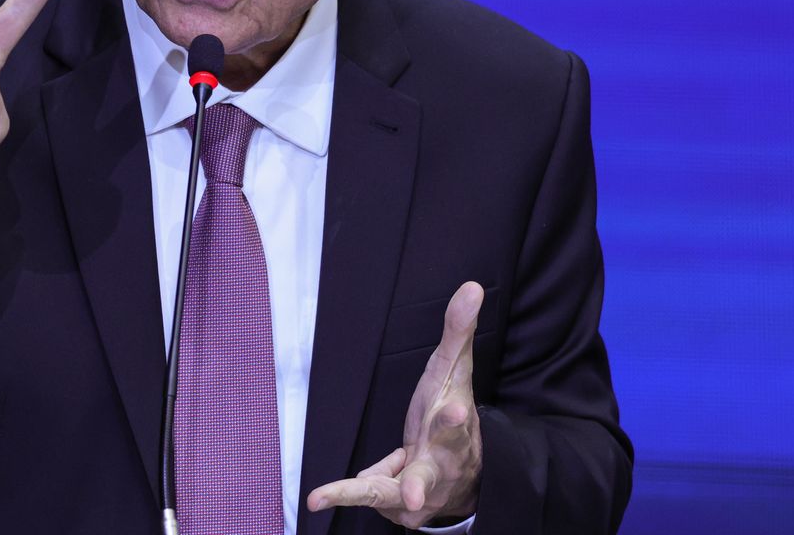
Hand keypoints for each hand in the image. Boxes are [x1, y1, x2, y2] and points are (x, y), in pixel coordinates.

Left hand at [308, 282, 484, 528]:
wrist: (464, 476)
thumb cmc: (449, 411)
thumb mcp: (452, 372)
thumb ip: (458, 331)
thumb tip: (472, 285)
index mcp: (455, 431)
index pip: (456, 422)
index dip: (454, 418)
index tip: (456, 411)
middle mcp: (440, 466)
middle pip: (430, 472)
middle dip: (419, 482)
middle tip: (413, 494)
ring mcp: (420, 492)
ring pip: (388, 494)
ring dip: (364, 495)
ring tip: (322, 498)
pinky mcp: (397, 507)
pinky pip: (365, 493)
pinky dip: (345, 492)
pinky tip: (320, 496)